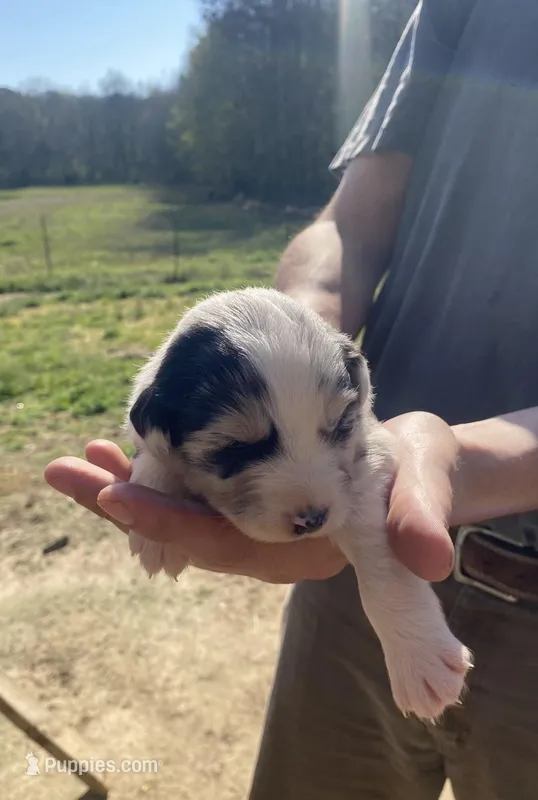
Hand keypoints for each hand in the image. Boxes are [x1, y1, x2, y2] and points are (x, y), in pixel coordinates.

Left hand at [44, 411, 456, 584]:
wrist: (422, 468)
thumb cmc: (423, 473)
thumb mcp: (427, 484)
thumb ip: (422, 519)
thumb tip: (429, 558)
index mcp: (300, 545)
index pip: (223, 542)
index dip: (168, 522)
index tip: (115, 496)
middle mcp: (267, 541)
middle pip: (183, 530)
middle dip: (123, 504)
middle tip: (63, 470)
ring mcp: (256, 522)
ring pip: (181, 512)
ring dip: (128, 487)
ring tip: (80, 457)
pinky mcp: (253, 497)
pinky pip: (194, 492)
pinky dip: (157, 471)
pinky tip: (125, 446)